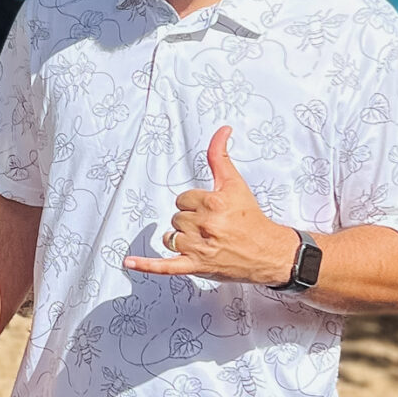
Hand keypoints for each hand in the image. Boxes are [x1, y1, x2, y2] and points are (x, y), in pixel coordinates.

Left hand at [124, 126, 299, 286]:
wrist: (268, 252)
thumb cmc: (251, 220)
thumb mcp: (234, 184)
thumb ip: (220, 156)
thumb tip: (222, 130)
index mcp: (212, 203)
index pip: (183, 199)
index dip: (194, 204)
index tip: (209, 210)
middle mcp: (204, 225)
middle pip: (176, 218)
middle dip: (190, 221)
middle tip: (212, 226)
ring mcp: (198, 248)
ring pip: (170, 237)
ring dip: (181, 238)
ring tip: (203, 240)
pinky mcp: (195, 266)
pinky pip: (165, 266)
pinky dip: (147, 265)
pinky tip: (130, 262)